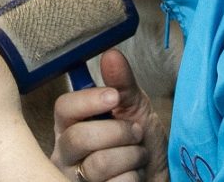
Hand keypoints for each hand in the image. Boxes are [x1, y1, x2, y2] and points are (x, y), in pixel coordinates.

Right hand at [51, 49, 168, 181]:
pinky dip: (133, 179)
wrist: (159, 177)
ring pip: (98, 164)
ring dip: (131, 157)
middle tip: (136, 133)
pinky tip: (134, 177)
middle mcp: (66, 152)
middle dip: (118, 133)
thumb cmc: (142, 145)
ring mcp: (74, 178)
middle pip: (79, 137)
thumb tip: (111, 54)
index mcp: (71, 124)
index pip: (64, 108)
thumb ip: (122, 84)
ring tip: (138, 157)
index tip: (114, 97)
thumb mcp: (135, 109)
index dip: (88, 101)